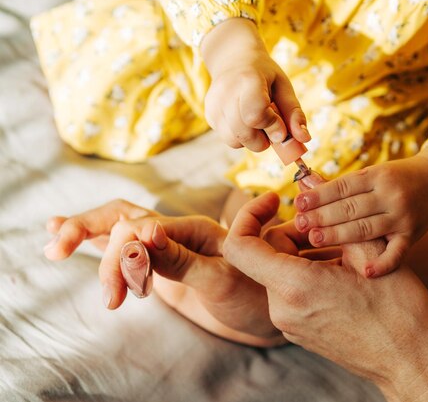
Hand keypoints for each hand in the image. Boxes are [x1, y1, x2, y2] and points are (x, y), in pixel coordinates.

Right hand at [43, 199, 282, 345]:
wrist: (266, 313)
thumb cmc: (254, 295)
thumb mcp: (222, 280)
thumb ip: (182, 260)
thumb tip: (143, 235)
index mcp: (192, 229)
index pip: (143, 230)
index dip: (124, 256)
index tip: (118, 292)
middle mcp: (175, 231)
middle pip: (123, 220)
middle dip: (94, 239)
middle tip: (70, 263)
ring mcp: (163, 245)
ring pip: (117, 227)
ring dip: (85, 232)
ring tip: (54, 245)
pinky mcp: (156, 262)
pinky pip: (122, 244)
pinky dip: (94, 238)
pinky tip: (67, 235)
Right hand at [200, 18, 309, 151]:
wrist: (233, 58)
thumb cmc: (264, 74)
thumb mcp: (284, 87)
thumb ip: (294, 113)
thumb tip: (305, 139)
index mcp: (248, 79)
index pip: (255, 114)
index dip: (272, 127)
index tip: (282, 129)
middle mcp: (226, 92)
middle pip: (245, 132)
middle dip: (264, 139)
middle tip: (272, 128)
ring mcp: (214, 104)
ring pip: (235, 141)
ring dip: (252, 140)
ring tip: (258, 123)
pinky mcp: (209, 114)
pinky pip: (228, 139)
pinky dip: (241, 137)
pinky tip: (245, 120)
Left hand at [223, 192, 427, 401]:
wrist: (411, 362)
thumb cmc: (398, 310)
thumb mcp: (370, 251)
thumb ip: (334, 216)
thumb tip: (311, 179)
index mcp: (294, 286)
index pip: (239, 246)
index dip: (248, 215)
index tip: (275, 200)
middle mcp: (283, 308)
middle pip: (266, 254)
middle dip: (292, 231)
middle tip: (330, 225)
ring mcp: (289, 323)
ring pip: (279, 271)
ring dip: (304, 252)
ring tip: (345, 251)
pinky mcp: (299, 330)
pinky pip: (290, 291)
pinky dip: (308, 272)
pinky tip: (342, 271)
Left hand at [293, 146, 427, 276]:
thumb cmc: (398, 178)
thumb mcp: (373, 174)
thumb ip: (342, 185)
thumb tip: (304, 182)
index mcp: (378, 176)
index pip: (344, 187)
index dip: (320, 195)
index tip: (299, 203)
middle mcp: (391, 196)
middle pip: (351, 208)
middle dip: (323, 215)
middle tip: (300, 223)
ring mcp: (403, 217)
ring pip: (367, 228)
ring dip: (340, 234)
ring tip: (316, 238)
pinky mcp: (413, 236)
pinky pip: (398, 252)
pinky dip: (384, 263)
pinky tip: (366, 272)